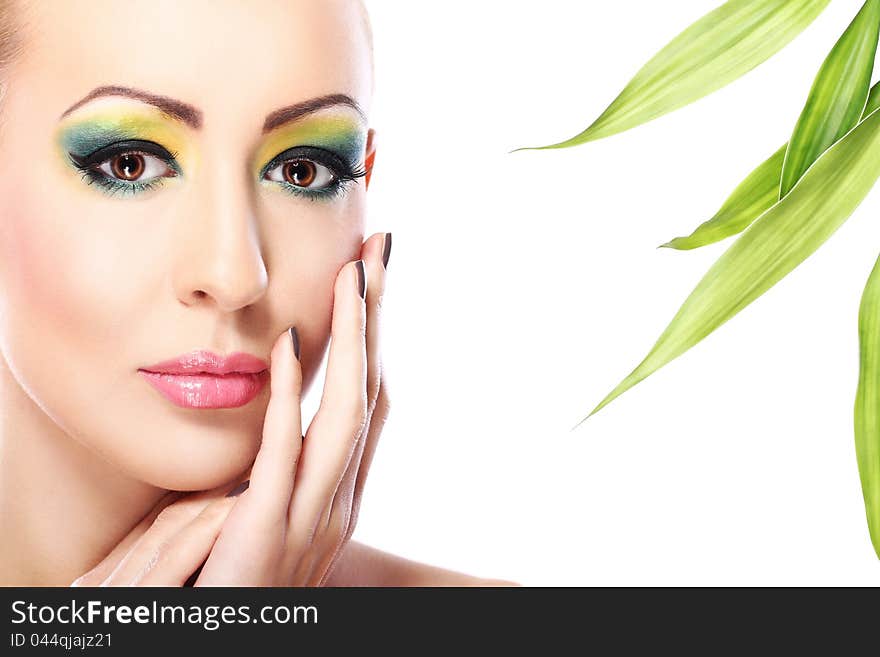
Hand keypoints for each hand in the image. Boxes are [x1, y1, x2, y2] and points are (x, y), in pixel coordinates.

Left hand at [71, 232, 390, 585]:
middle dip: (378, 318)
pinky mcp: (267, 530)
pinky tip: (285, 345)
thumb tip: (286, 409)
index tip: (373, 278)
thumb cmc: (241, 578)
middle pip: (372, 393)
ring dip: (353, 342)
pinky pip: (284, 454)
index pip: (370, 400)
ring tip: (351, 276)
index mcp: (342, 491)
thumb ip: (285, 465)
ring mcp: (311, 516)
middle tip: (381, 250)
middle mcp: (341, 499)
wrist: (235, 637)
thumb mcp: (275, 514)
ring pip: (347, 416)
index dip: (377, 337)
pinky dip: (289, 395)